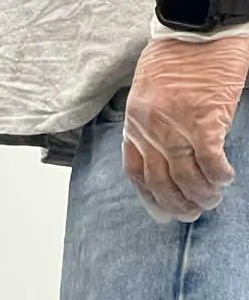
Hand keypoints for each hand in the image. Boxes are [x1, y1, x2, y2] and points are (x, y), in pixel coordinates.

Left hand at [123, 34, 248, 221]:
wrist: (197, 27)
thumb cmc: (175, 58)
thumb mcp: (147, 95)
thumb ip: (149, 126)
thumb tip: (162, 157)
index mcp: (134, 125)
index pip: (136, 173)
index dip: (150, 197)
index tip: (163, 210)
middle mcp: (151, 129)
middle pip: (160, 181)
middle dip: (176, 203)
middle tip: (192, 213)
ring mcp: (176, 124)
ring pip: (185, 175)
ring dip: (200, 194)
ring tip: (211, 200)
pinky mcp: (204, 116)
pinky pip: (209, 157)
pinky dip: (217, 174)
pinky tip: (224, 179)